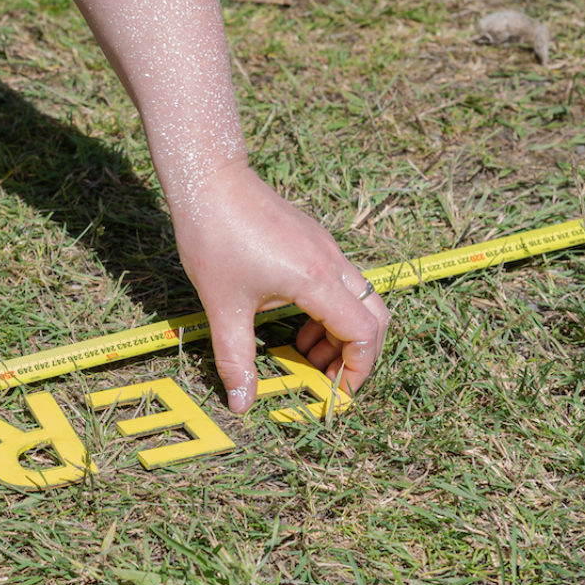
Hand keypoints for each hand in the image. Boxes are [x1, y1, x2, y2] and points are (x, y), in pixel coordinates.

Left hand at [172, 161, 389, 412]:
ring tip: (305, 355)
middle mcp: (332, 262)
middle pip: (374, 318)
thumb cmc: (214, 238)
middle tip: (327, 380)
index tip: (334, 393)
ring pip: (359, 301)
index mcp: (316, 279)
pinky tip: (296, 327)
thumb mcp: (222, 307)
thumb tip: (241, 403)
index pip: (363, 332)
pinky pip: (342, 285)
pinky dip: (330, 314)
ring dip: (341, 336)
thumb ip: (235, 359)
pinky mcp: (315, 243)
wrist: (210, 181)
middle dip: (358, 356)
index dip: (357, 370)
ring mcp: (327, 249)